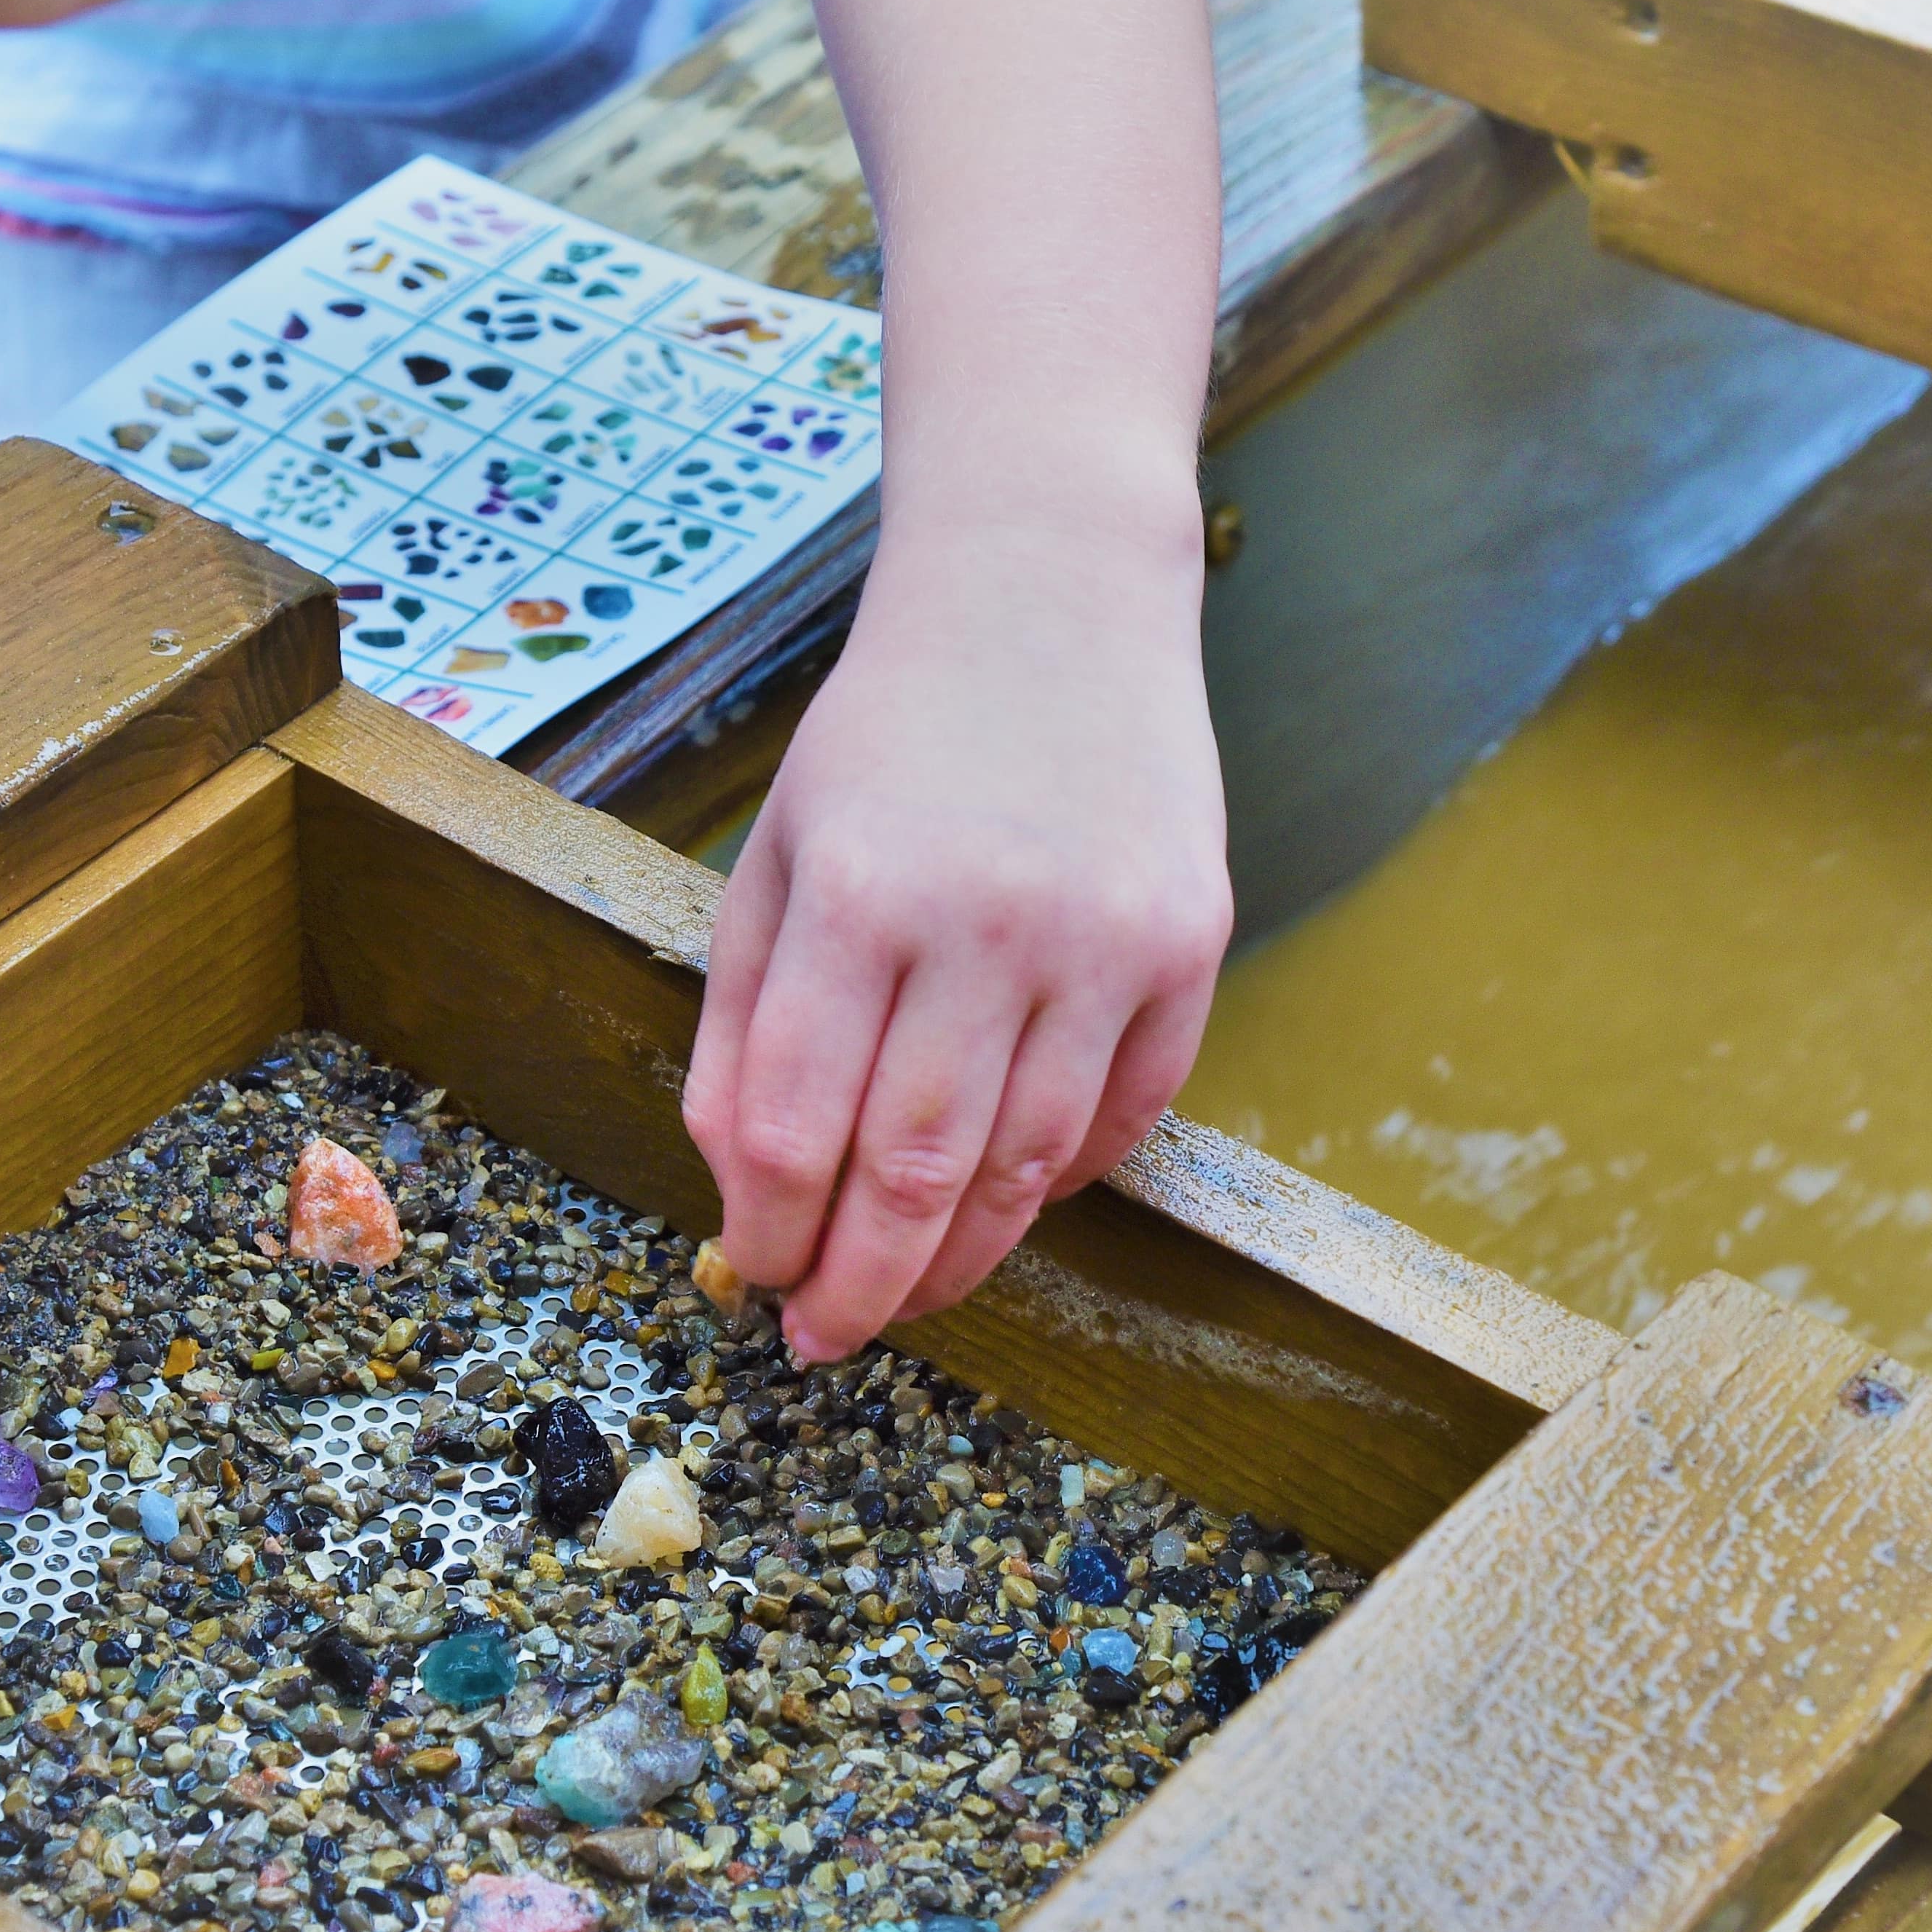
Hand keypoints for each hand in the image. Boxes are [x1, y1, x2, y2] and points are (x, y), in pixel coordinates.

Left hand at [683, 500, 1228, 1365]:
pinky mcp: (1188, 943)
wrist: (1046, 595)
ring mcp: (1102, 937)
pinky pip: (1127, 1115)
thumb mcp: (774, 857)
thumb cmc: (887, 738)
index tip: (756, 1275)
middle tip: (827, 1336)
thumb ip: (742, 1024)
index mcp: (855, 892)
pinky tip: (1010, 1198)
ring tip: (914, 1293)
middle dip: (862, 1285)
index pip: (792, 1125)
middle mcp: (983, 921)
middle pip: (911, 1173)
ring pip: (1025, 1168)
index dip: (769, 1230)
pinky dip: (1064, 1181)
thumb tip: (743, 1191)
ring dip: (961, 1258)